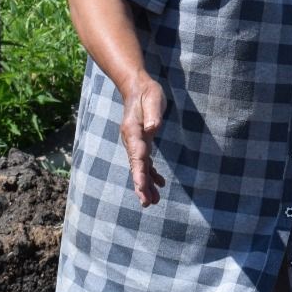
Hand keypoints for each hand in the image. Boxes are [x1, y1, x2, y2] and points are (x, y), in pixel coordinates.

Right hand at [118, 75, 166, 206]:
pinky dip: (151, 174)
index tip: (142, 188)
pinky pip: (145, 162)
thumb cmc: (147, 92)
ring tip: (154, 201)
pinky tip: (160, 184)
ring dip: (146, 184)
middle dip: (141, 186)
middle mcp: (131, 140)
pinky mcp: (142, 142)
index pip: (136, 156)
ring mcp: (135, 143)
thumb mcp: (153, 98)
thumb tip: (153, 128)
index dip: (139, 173)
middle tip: (147, 203)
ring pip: (140, 168)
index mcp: (133, 132)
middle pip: (136, 167)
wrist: (137, 87)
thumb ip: (153, 113)